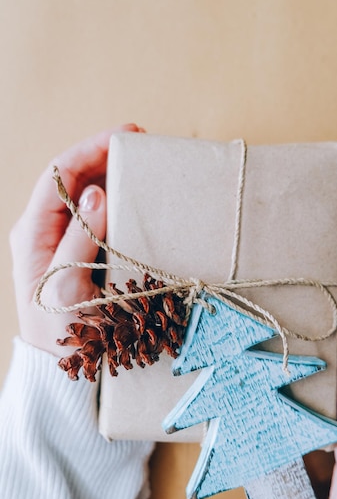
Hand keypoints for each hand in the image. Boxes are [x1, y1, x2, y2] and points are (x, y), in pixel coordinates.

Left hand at [10, 123, 142, 355]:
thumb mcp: (65, 287)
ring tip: (141, 161)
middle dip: (103, 154)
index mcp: (33, 230)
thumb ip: (78, 239)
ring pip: (85, 191)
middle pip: (71, 177)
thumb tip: (97, 192)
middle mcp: (44, 227)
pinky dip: (116, 197)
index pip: (58, 175)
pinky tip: (135, 193)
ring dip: (111, 172)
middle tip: (139, 142)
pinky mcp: (79, 248)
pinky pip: (96, 214)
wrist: (59, 362)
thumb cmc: (58, 330)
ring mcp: (62, 237)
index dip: (89, 150)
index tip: (122, 136)